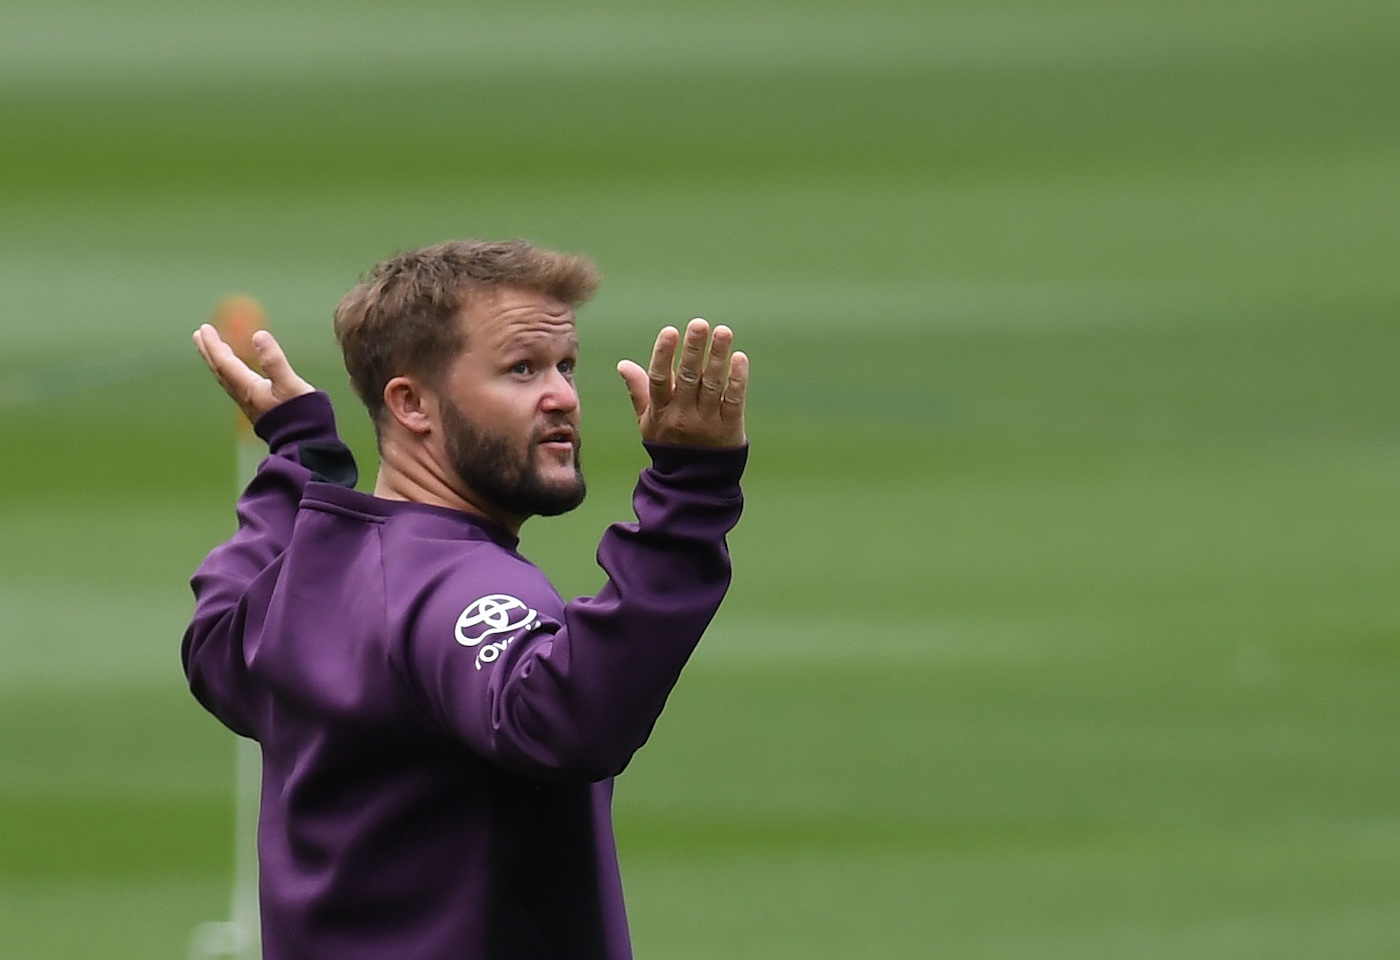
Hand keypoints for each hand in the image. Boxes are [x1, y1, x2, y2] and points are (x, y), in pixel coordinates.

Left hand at [192, 323, 315, 422]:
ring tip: (214, 349)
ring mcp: (250, 403)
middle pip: (220, 370)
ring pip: (227, 378)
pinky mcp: (257, 408)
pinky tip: (237, 371)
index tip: (205, 328)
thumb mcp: (290, 384)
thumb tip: (259, 335)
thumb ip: (274, 360)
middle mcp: (244, 395)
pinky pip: (236, 385)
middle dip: (210, 351)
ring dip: (218, 361)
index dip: (214, 345)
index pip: (225, 362)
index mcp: (248, 388)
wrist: (304, 443)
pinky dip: (230, 372)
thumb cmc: (300, 414)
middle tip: (200, 334)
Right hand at [618, 318, 747, 447]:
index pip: (659, 380)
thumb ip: (638, 390)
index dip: (663, 355)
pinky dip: (737, 379)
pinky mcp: (729, 428)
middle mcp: (682, 416)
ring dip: (718, 357)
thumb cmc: (668, 444)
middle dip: (693, 349)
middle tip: (700, 323)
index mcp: (660, 412)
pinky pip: (733, 400)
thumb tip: (623, 364)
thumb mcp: (648, 420)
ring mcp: (707, 422)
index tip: (670, 331)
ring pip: (713, 385)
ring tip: (723, 332)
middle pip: (688, 378)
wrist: (693, 483)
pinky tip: (739, 358)